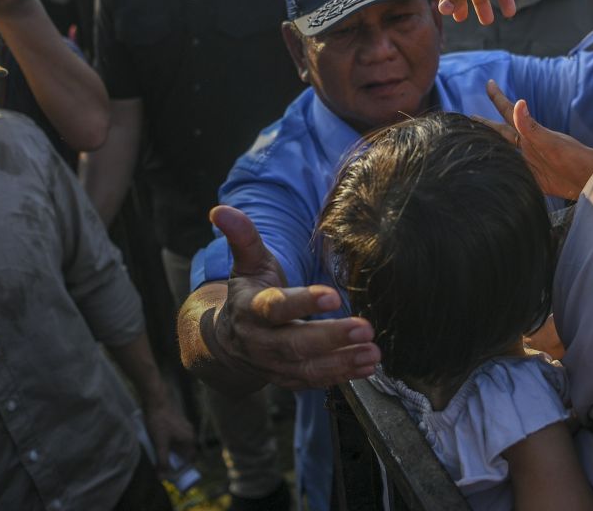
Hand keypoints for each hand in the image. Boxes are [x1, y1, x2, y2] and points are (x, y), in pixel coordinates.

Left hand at [143, 392, 194, 469]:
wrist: (156, 401)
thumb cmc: (159, 422)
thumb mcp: (160, 444)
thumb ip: (162, 461)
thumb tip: (162, 478)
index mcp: (190, 439)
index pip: (191, 459)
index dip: (182, 468)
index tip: (172, 474)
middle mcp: (190, 433)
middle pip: (184, 452)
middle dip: (175, 460)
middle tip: (162, 464)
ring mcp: (185, 427)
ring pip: (179, 444)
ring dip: (171, 451)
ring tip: (159, 453)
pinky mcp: (178, 422)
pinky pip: (176, 437)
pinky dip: (169, 442)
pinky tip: (158, 442)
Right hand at [209, 206, 378, 389]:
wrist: (227, 341)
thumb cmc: (248, 293)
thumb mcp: (247, 264)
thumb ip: (243, 237)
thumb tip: (219, 210)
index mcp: (250, 309)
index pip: (276, 307)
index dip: (303, 303)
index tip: (333, 296)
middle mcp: (260, 341)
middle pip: (294, 343)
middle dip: (331, 337)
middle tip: (365, 328)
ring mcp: (273, 365)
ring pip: (306, 367)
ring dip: (342, 361)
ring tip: (372, 351)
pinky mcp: (287, 379)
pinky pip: (314, 381)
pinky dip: (341, 375)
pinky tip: (368, 365)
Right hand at [478, 80, 592, 199]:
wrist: (591, 181)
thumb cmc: (575, 158)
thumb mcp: (551, 142)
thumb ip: (532, 126)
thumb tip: (519, 103)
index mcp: (529, 134)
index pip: (508, 113)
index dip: (498, 98)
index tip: (490, 83)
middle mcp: (527, 147)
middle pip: (500, 134)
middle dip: (484, 125)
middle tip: (468, 118)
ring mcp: (529, 163)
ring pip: (503, 153)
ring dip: (489, 148)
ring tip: (475, 144)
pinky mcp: (533, 181)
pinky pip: (512, 175)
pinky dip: (501, 172)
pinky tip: (493, 175)